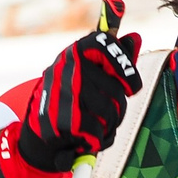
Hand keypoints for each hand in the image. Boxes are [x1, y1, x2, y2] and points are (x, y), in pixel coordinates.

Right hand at [0, 0, 142, 177]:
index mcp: (75, 52)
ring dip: (109, 124)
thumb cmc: (73, 97)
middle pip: (117, 91)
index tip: (131, 88)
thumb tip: (136, 38)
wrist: (41, 130)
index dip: (125, 69)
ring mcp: (62, 95)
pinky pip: (98, 133)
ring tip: (95, 124)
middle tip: (108, 113)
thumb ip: (115, 57)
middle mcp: (67, 69)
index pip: (106, 46)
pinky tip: (86, 137)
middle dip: (118, 108)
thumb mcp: (90, 72)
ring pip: (110, 113)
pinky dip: (98, 139)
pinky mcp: (61, 122)